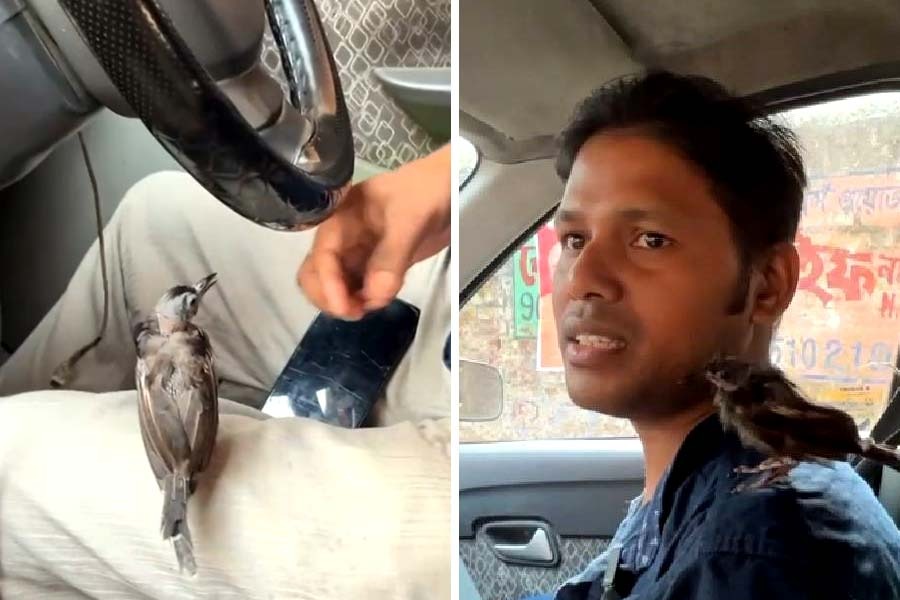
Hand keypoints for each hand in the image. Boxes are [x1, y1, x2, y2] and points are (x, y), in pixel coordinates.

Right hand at [298, 145, 450, 319]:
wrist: (453, 184)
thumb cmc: (427, 191)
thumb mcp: (409, 218)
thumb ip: (391, 257)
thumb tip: (375, 297)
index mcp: (341, 217)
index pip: (322, 256)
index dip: (327, 284)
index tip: (344, 308)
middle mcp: (344, 236)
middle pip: (317, 273)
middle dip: (330, 296)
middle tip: (357, 312)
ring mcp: (360, 251)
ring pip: (337, 284)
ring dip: (347, 301)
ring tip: (372, 307)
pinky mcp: (378, 264)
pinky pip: (360, 287)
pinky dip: (365, 299)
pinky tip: (381, 300)